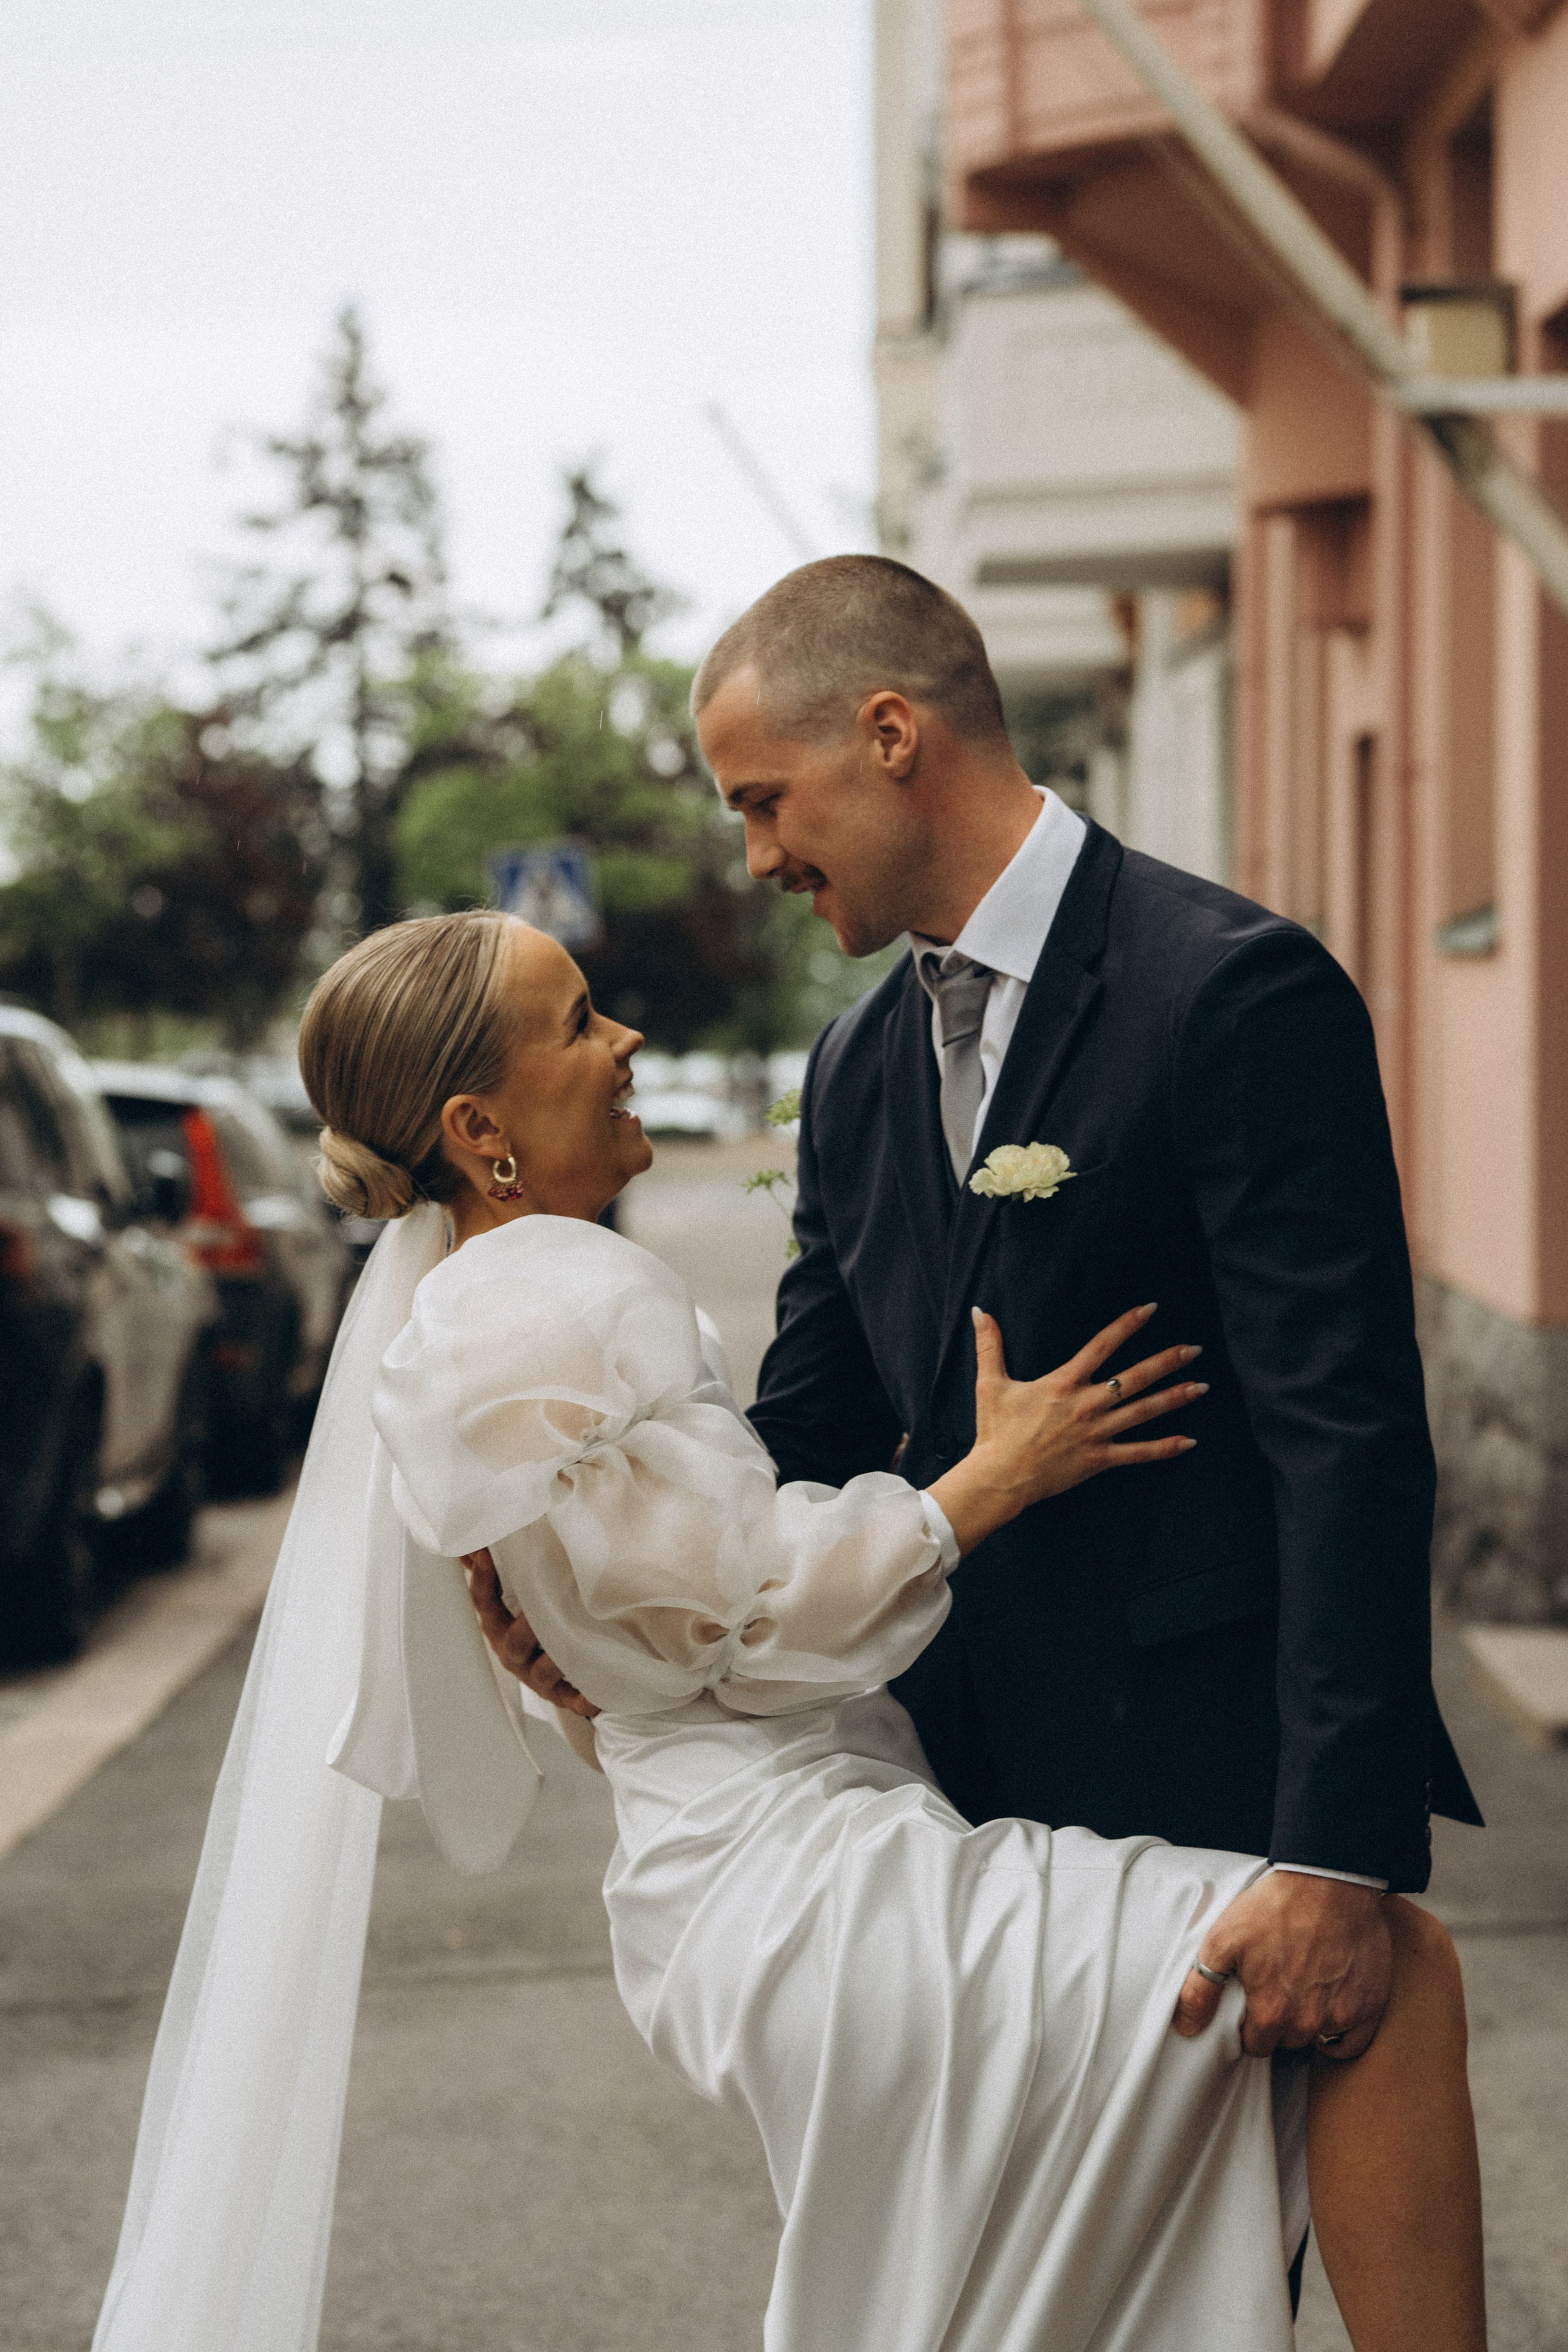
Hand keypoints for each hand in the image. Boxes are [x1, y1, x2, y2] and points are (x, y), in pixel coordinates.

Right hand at [459, 1549, 599, 1719]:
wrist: (565, 1675)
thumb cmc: (536, 1624)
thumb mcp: (516, 1595)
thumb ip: (500, 1566)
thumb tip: (476, 1537)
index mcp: (499, 1627)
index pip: (484, 1604)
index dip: (482, 1581)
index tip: (483, 1555)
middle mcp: (513, 1654)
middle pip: (513, 1641)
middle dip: (527, 1625)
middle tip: (542, 1608)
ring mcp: (536, 1677)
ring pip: (541, 1671)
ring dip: (556, 1658)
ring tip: (576, 1644)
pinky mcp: (563, 1696)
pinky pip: (572, 1700)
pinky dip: (583, 1698)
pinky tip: (596, 1696)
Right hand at [928, 1304, 1204, 1556]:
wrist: (1000, 1477)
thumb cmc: (995, 1430)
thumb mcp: (990, 1383)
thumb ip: (989, 1345)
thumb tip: (980, 1311)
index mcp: (1063, 1383)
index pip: (1102, 1345)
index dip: (1127, 1325)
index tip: (1151, 1309)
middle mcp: (1086, 1405)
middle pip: (1135, 1377)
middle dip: (1167, 1361)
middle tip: (1195, 1349)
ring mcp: (1096, 1433)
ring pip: (1143, 1412)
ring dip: (1174, 1398)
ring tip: (1202, 1387)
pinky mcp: (1099, 1458)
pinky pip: (1138, 1453)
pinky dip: (1164, 1448)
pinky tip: (1190, 1442)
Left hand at [1173, 1872, 1392, 2056]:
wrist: (1328, 1881)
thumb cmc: (1275, 1906)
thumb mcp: (1222, 1940)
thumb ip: (1200, 1989)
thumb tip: (1186, 2027)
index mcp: (1270, 2013)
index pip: (1254, 2044)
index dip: (1250, 2024)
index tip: (1254, 2001)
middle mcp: (1307, 2022)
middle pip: (1285, 2042)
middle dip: (1278, 2023)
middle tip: (1278, 1989)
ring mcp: (1341, 2016)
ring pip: (1316, 2039)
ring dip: (1307, 2023)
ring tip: (1302, 1988)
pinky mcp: (1369, 2006)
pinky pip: (1352, 2043)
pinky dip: (1341, 2033)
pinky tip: (1330, 2007)